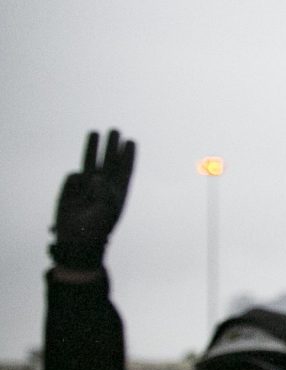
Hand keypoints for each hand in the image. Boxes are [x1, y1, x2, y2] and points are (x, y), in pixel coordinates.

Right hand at [51, 129, 136, 269]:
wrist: (76, 239)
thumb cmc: (97, 226)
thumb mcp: (108, 210)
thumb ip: (105, 192)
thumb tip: (96, 177)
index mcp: (118, 190)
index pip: (125, 169)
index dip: (128, 156)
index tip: (131, 142)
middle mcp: (104, 185)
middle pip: (109, 160)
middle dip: (111, 146)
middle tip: (115, 130)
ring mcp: (87, 185)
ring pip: (91, 161)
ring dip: (93, 147)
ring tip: (95, 132)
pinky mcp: (71, 188)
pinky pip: (73, 177)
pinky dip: (75, 181)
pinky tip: (77, 191)